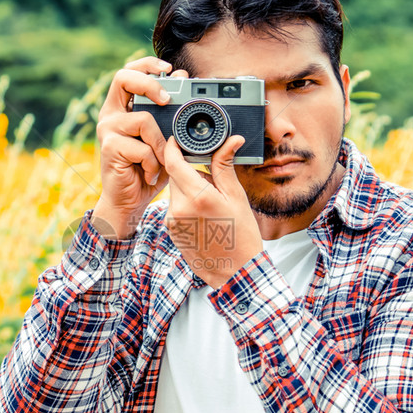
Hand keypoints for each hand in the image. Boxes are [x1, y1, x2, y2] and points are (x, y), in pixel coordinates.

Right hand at [93, 57, 186, 238]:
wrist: (129, 201)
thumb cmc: (147, 169)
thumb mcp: (164, 139)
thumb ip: (171, 115)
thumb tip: (184, 83)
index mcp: (122, 107)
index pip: (129, 72)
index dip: (147, 64)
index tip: (169, 69)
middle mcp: (110, 114)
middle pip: (123, 77)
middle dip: (149, 83)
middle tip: (168, 99)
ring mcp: (108, 130)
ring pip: (143, 119)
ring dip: (160, 144)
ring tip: (159, 162)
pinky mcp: (109, 148)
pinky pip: (142, 147)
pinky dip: (153, 163)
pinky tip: (149, 174)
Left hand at [164, 135, 262, 288]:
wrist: (235, 272)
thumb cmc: (241, 237)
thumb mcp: (236, 197)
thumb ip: (225, 167)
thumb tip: (231, 141)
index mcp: (197, 197)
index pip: (174, 162)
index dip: (173, 147)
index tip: (177, 140)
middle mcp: (179, 209)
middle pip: (176, 177)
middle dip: (190, 174)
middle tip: (212, 185)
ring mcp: (172, 222)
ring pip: (175, 193)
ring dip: (188, 192)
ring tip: (210, 207)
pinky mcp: (171, 232)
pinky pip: (175, 209)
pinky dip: (186, 207)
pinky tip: (204, 219)